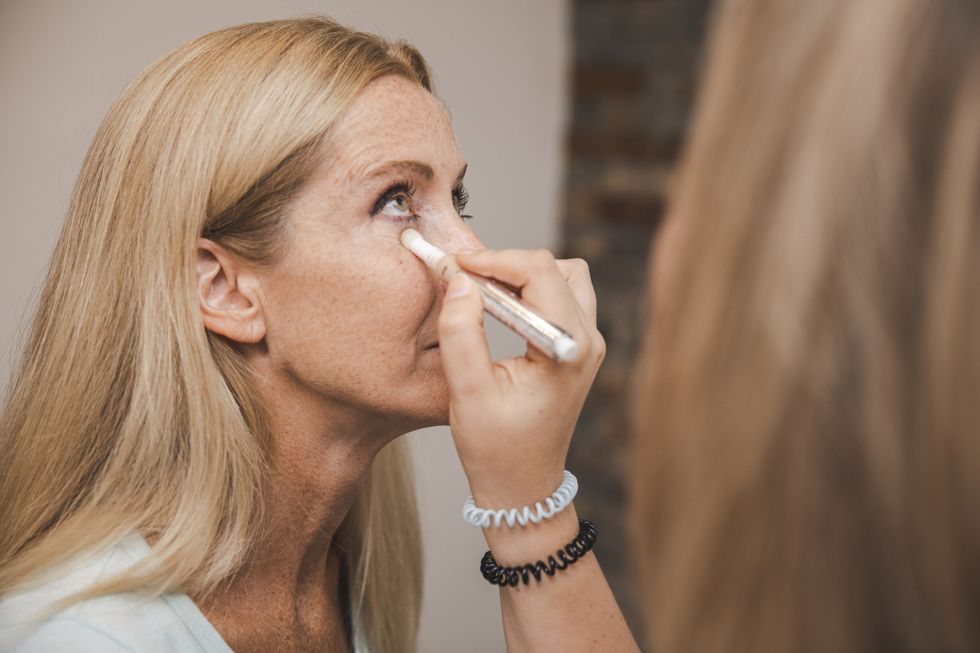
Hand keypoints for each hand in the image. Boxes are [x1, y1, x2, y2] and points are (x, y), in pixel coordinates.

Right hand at [436, 249, 604, 509]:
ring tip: (481, 296)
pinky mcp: (575, 348)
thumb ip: (462, 333)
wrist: (522, 488)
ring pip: (564, 277)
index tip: (454, 265)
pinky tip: (495, 311)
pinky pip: (558, 298)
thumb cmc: (496, 449)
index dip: (494, 259)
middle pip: (557, 268)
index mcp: (568, 350)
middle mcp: (587, 342)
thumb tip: (459, 281)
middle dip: (507, 264)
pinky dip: (526, 292)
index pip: (540, 273)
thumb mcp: (468, 393)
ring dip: (521, 277)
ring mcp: (586, 344)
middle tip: (466, 280)